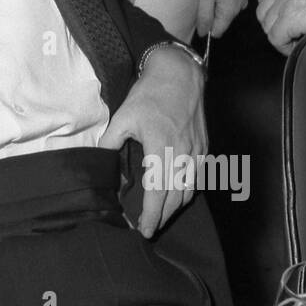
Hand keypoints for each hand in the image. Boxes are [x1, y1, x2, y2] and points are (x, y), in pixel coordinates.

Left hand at [103, 47, 205, 237]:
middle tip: (149, 228)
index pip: (158, 193)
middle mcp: (183, 154)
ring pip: (189, 191)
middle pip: (175, 198)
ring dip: (176, 207)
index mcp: (161, 148)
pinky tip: (177, 194)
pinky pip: (198, 179)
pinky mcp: (204, 148)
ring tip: (161, 215)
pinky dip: (188, 191)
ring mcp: (197, 152)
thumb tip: (101, 161)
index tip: (144, 230)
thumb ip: (110, 142)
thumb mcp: (123, 116)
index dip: (152, 215)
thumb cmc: (150, 94)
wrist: (180, 74)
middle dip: (163, 217)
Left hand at [196, 0, 248, 37]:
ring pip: (224, 10)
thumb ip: (204, 16)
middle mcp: (240, 7)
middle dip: (209, 14)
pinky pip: (228, 0)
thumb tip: (203, 34)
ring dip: (214, 4)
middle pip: (221, 21)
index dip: (206, 28)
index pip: (218, 32)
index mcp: (231, 11)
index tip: (196, 15)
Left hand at [256, 0, 305, 54]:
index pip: (266, 0)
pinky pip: (276, 38)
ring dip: (282, 38)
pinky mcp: (293, 15)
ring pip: (268, 27)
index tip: (289, 25)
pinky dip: (285, 46)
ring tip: (299, 40)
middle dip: (276, 28)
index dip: (275, 16)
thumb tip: (295, 7)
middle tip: (294, 36)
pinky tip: (300, 45)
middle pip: (264, 15)